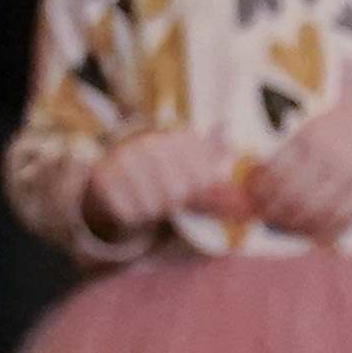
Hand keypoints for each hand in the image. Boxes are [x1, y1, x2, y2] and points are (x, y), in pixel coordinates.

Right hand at [78, 128, 240, 242]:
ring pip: (153, 205)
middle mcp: (150, 142)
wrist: (117, 178)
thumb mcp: (195, 174)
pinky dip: (133, 215)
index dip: (198, 193)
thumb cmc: (165, 177)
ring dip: (154, 210)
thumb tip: (248, 198)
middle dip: (175, 202)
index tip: (189, 188)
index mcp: (178, 137)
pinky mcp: (104, 178)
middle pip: (177, 194)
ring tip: (149, 197)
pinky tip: (131, 201)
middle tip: (166, 195)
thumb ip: (220, 184)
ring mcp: (124, 158)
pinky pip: (130, 213)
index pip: (202, 179)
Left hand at [247, 83, 351, 238]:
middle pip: (289, 196)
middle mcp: (326, 157)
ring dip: (297, 224)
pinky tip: (315, 231)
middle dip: (274, 212)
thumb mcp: (323, 123)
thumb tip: (265, 176)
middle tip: (268, 218)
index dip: (259, 192)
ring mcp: (349, 177)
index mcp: (310, 136)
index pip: (274, 171)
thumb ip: (297, 147)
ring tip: (290, 225)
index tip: (253, 200)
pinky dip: (323, 230)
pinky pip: (339, 219)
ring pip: (312, 211)